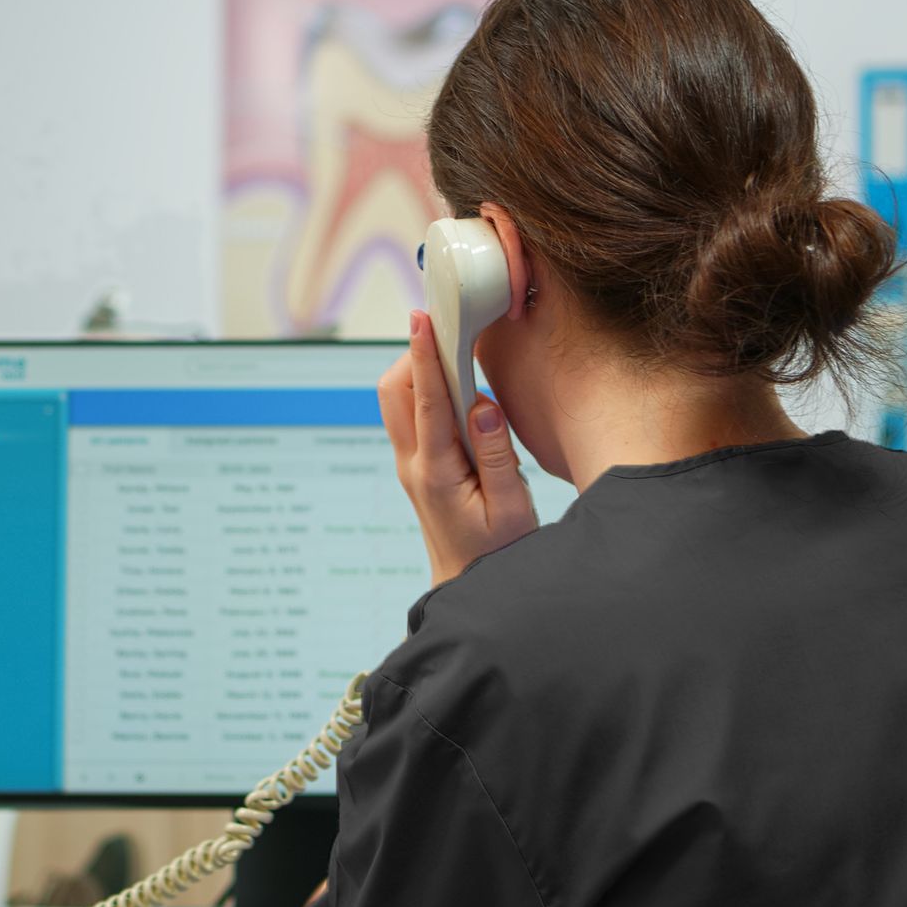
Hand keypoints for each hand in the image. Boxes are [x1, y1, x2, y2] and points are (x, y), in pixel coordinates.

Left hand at [378, 310, 538, 585]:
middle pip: (395, 390)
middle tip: (451, 333)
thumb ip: (497, 455)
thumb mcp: (511, 508)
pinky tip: (458, 388)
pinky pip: (412, 414)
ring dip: (421, 372)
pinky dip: (428, 391)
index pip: (426, 402)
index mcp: (436, 473)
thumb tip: (483, 404)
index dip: (424, 355)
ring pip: (398, 400)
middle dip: (416, 355)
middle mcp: (413, 464)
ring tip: (458, 356)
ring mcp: (410, 463)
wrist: (467, 587)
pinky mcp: (417, 464)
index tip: (422, 319)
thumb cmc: (496, 553)